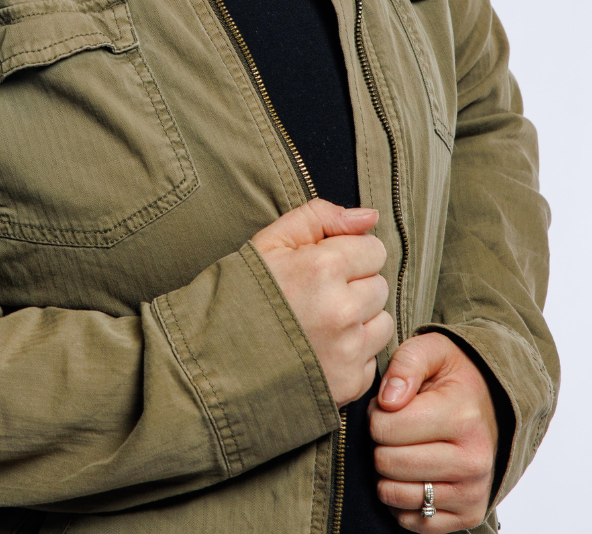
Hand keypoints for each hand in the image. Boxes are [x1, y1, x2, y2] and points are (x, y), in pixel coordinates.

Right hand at [251, 198, 392, 407]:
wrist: (215, 357)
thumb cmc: (242, 293)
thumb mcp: (271, 241)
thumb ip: (321, 217)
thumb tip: (369, 216)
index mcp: (323, 267)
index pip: (373, 249)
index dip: (348, 253)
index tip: (323, 265)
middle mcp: (342, 309)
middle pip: (379, 285)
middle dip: (355, 286)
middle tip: (316, 294)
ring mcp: (347, 350)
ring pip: (382, 322)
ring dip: (360, 320)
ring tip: (320, 322)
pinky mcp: (349, 383)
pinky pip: (372, 358)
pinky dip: (352, 353)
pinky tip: (320, 349)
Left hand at [370, 331, 499, 530]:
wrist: (494, 406)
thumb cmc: (454, 378)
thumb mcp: (432, 350)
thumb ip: (406, 363)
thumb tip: (387, 401)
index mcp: (462, 417)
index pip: (385, 427)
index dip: (375, 413)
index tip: (389, 405)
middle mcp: (473, 460)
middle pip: (387, 462)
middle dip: (379, 442)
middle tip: (394, 427)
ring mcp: (473, 492)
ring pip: (395, 494)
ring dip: (386, 472)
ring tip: (403, 448)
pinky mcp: (468, 515)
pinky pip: (412, 521)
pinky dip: (401, 501)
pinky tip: (411, 475)